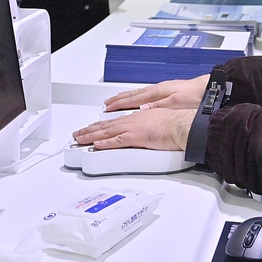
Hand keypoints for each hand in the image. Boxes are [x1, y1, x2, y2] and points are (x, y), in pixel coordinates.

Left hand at [72, 108, 195, 150]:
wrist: (182, 125)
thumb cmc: (174, 123)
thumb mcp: (156, 121)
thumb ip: (146, 125)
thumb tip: (142, 130)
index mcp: (136, 117)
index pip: (113, 122)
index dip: (100, 125)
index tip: (91, 128)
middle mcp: (131, 121)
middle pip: (106, 125)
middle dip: (90, 130)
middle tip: (78, 134)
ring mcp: (132, 129)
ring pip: (107, 132)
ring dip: (92, 135)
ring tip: (80, 139)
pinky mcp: (136, 137)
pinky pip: (117, 141)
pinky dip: (105, 143)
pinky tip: (96, 145)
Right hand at [103, 75, 209, 111]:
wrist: (207, 89)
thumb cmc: (194, 96)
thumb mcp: (175, 103)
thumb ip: (158, 106)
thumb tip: (142, 108)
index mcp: (157, 93)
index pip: (133, 99)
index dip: (119, 104)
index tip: (108, 108)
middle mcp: (157, 90)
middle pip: (132, 95)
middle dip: (117, 99)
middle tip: (106, 103)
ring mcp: (160, 90)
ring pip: (137, 93)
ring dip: (125, 97)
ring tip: (116, 99)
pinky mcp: (165, 91)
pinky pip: (144, 93)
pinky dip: (135, 96)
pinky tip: (135, 98)